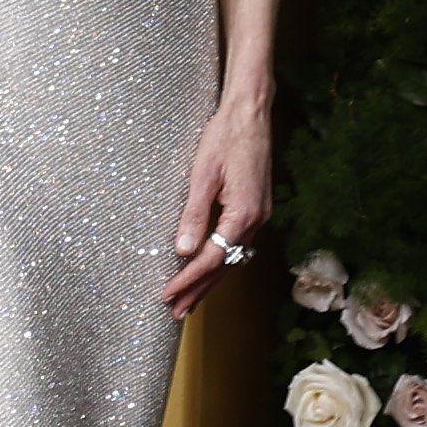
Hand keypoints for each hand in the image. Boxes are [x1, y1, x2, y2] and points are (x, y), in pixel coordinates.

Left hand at [160, 83, 272, 314]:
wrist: (251, 114)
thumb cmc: (224, 138)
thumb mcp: (203, 175)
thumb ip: (194, 214)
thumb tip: (183, 250)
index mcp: (243, 214)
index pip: (211, 258)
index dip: (188, 279)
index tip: (168, 294)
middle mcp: (256, 220)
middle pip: (224, 266)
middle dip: (199, 290)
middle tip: (176, 312)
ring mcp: (259, 216)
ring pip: (233, 258)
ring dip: (211, 281)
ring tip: (190, 301)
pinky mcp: (257, 209)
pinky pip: (238, 245)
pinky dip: (222, 262)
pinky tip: (210, 270)